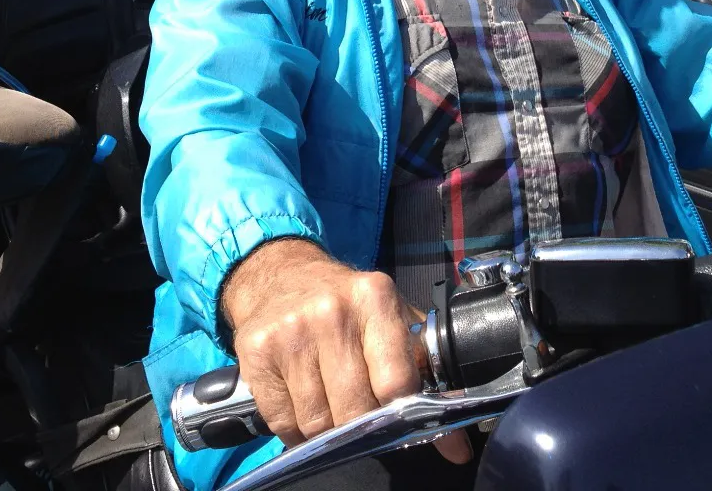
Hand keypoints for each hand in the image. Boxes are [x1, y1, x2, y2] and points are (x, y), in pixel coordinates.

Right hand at [221, 238, 471, 461]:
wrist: (281, 276)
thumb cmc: (347, 305)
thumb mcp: (390, 316)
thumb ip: (423, 365)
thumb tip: (456, 436)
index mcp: (374, 297)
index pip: (395, 380)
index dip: (407, 417)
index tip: (416, 435)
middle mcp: (330, 312)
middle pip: (355, 409)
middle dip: (363, 427)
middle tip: (365, 420)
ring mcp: (290, 332)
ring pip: (318, 422)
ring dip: (328, 430)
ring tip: (332, 407)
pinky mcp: (256, 351)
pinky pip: (283, 422)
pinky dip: (295, 430)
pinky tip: (302, 404)